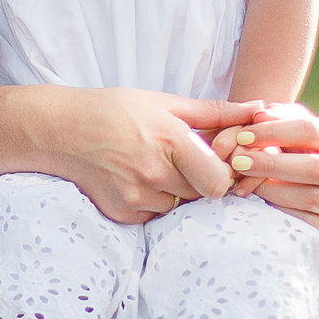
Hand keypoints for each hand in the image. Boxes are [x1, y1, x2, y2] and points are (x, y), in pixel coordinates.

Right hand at [36, 89, 261, 222]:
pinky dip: (153, 202)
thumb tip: (260, 109)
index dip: (224, 174)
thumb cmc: (114, 110)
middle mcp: (155, 173)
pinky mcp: (122, 214)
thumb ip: (216, 112)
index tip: (215, 161)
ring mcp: (136, 197)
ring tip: (153, 166)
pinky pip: (154, 215)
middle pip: (202, 195)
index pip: (220, 181)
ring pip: (179, 206)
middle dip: (201, 181)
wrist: (58, 130)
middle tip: (185, 163)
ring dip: (176, 192)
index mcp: (171, 141)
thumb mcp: (165, 103)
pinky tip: (134, 178)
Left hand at [210, 104, 318, 231]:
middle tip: (238, 161)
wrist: (281, 188)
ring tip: (242, 180)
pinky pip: (305, 219)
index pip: (311, 130)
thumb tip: (261, 114)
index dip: (275, 132)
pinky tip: (256, 199)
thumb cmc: (277, 149)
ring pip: (311, 195)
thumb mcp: (277, 128)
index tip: (244, 135)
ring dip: (271, 187)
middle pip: (315, 167)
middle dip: (272, 164)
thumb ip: (272, 117)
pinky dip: (278, 207)